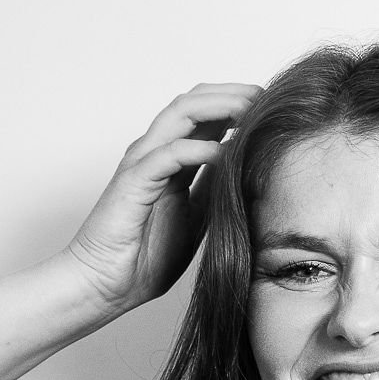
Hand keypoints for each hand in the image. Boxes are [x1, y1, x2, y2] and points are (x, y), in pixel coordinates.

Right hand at [66, 82, 260, 311]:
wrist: (105, 284)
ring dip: (219, 107)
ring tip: (252, 111)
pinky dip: (198, 148)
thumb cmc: (144, 258)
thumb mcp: (198, 220)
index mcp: (171, 160)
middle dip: (234, 94)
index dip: (239, 105)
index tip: (273, 110)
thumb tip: (247, 172)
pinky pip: (168, 154)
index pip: (206, 115)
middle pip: (195, 102)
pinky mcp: (133, 182)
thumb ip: (215, 192)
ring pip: (181, 114)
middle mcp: (155, 152)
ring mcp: (143, 163)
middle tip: (269, 98)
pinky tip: (226, 153)